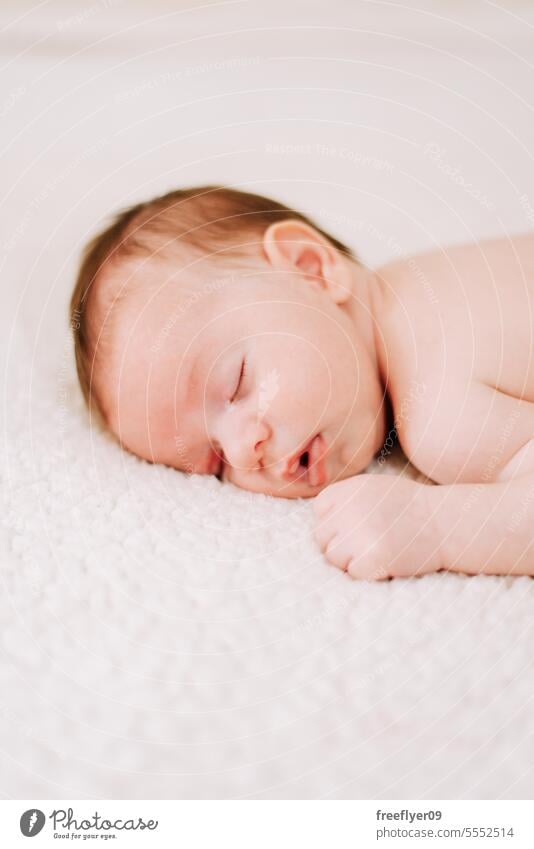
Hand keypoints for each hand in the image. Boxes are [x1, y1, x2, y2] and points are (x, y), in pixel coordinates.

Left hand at [313, 474, 442, 579]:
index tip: (355, 524)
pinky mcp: (371, 560)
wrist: (445, 522)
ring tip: (376, 550)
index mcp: (347, 490)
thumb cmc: (410, 506)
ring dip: (350, 559)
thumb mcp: (373, 488)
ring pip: (333, 557)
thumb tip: (320, 519)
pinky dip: (366, 572)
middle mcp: (348, 511)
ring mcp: (359, 536)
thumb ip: (345, 499)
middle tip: (366, 542)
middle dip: (340, 543)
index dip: (335, 521)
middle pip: (322, 537)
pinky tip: (384, 560)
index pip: (320, 511)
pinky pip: (352, 573)